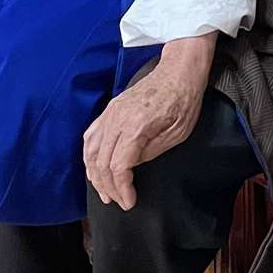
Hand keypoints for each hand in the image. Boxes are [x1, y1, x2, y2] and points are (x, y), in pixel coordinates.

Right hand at [85, 34, 213, 209]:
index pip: (118, 165)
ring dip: (95, 175)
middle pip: (101, 161)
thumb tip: (132, 165)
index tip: (129, 201)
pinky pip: (91, 136)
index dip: (121, 188)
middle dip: (108, 187)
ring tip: (105, 192)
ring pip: (91, 150)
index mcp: (136, 125)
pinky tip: (95, 169)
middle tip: (119, 201)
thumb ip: (152, 151)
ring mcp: (111, 112)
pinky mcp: (110, 110)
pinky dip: (90, 156)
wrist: (179, 71)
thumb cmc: (183, 100)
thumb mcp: (177, 133)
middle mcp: (117, 118)